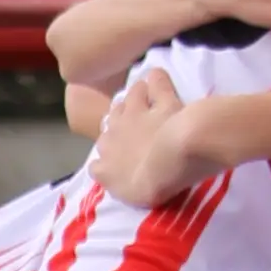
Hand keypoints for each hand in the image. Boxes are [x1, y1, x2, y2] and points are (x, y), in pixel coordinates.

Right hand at [90, 63, 208, 205]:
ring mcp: (139, 112)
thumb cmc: (147, 184)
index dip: (112, 151)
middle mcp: (116, 130)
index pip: (100, 150)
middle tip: (135, 123)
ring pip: (130, 94)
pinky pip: (156, 81)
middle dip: (121, 118)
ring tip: (147, 95)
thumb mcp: (123, 191)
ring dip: (137, 94)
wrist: (169, 160)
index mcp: (106, 155)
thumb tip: (102, 169)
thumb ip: (112, 178)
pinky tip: (161, 80)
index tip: (124, 156)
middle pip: (112, 118)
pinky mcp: (164, 101)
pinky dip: (158, 80)